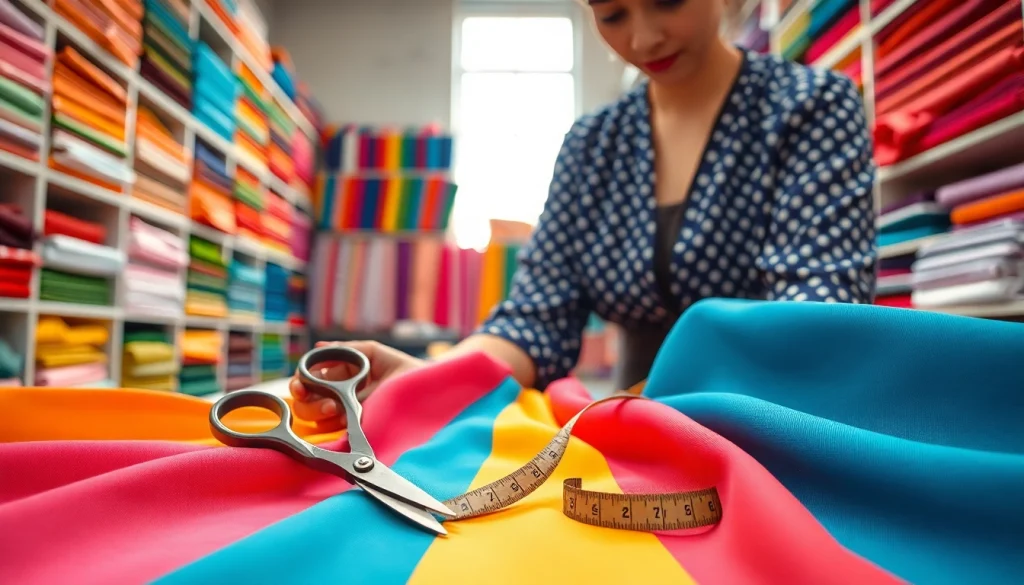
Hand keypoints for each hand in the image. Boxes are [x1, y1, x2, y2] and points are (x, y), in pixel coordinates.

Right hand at [288, 340, 425, 429]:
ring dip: (320, 414)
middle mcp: (340, 398)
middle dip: (310, 402)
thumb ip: (347, 350)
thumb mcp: (374, 355)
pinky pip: (334, 436)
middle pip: (305, 403)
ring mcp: (347, 417)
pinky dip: (332, 429)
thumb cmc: (407, 372)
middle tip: (328, 403)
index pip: (309, 381)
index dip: (300, 383)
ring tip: (336, 410)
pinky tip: (343, 421)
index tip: (301, 387)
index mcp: (341, 378)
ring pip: (315, 420)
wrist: (432, 391)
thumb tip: (319, 346)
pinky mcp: (358, 433)